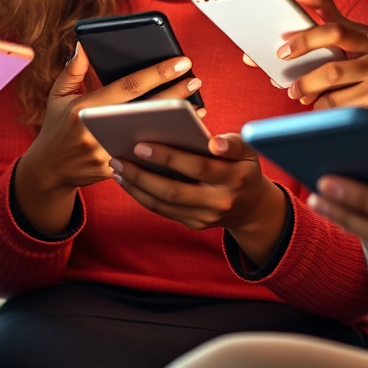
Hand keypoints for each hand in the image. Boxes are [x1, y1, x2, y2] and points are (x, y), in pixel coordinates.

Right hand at [14, 44, 201, 234]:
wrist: (49, 170)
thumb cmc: (56, 127)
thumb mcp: (58, 96)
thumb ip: (74, 70)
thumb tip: (84, 44)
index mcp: (85, 108)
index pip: (129, 86)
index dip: (157, 73)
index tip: (181, 62)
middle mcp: (97, 131)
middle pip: (146, 110)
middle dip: (175, 94)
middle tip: (195, 80)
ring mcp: (107, 154)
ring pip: (149, 136)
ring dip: (176, 122)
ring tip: (198, 107)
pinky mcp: (114, 171)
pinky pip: (145, 157)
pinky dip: (164, 144)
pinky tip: (183, 134)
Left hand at [111, 133, 286, 266]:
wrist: (251, 206)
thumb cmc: (242, 166)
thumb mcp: (248, 149)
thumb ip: (232, 142)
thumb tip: (214, 143)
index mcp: (234, 178)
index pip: (197, 167)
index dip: (169, 157)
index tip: (141, 145)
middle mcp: (220, 202)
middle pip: (174, 191)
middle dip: (142, 175)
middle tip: (118, 158)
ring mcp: (205, 217)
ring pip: (164, 204)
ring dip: (136, 187)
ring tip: (116, 167)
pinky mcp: (194, 225)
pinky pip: (163, 211)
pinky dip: (142, 196)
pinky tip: (127, 180)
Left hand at [275, 0, 367, 134]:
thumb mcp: (360, 59)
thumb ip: (332, 49)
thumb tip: (288, 53)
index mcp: (364, 35)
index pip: (337, 12)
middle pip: (333, 34)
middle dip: (302, 42)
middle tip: (282, 55)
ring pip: (330, 72)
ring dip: (306, 85)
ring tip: (295, 92)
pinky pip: (338, 100)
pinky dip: (321, 106)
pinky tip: (320, 106)